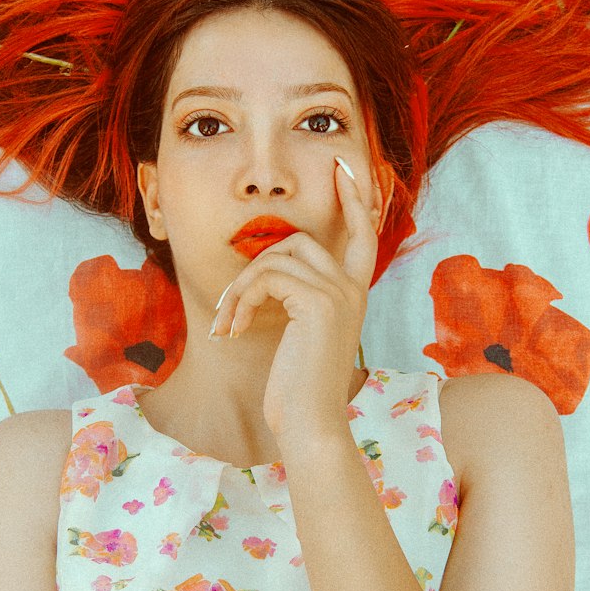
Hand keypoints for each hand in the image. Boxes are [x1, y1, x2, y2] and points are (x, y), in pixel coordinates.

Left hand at [211, 158, 380, 442]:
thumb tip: (269, 270)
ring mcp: (339, 292)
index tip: (346, 166)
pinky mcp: (319, 302)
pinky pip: (265, 276)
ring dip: (239, 290)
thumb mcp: (302, 336)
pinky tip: (231, 331)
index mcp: (355, 294)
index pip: (363, 233)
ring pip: (276, 257)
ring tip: (226, 326)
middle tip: (230, 308)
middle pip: (301, 240)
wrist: (310, 424)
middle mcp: (354, 287)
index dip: (356, 197)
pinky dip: (239, 300)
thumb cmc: (298, 390)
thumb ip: (298, 299)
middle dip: (257, 265)